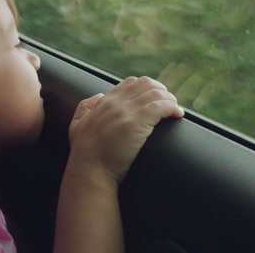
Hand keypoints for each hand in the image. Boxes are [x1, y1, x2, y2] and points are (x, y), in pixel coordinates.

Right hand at [67, 76, 183, 185]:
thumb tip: (98, 96)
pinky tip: (178, 114)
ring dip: (170, 99)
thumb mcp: (76, 125)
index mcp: (105, 102)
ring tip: (176, 109)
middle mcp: (116, 102)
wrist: (90, 171)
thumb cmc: (84, 155)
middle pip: (146, 84)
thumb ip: (84, 107)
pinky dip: (173, 107)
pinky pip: (161, 106)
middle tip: (169, 102)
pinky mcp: (138, 123)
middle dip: (161, 90)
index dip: (146, 88)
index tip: (155, 98)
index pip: (130, 83)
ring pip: (156, 93)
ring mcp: (127, 111)